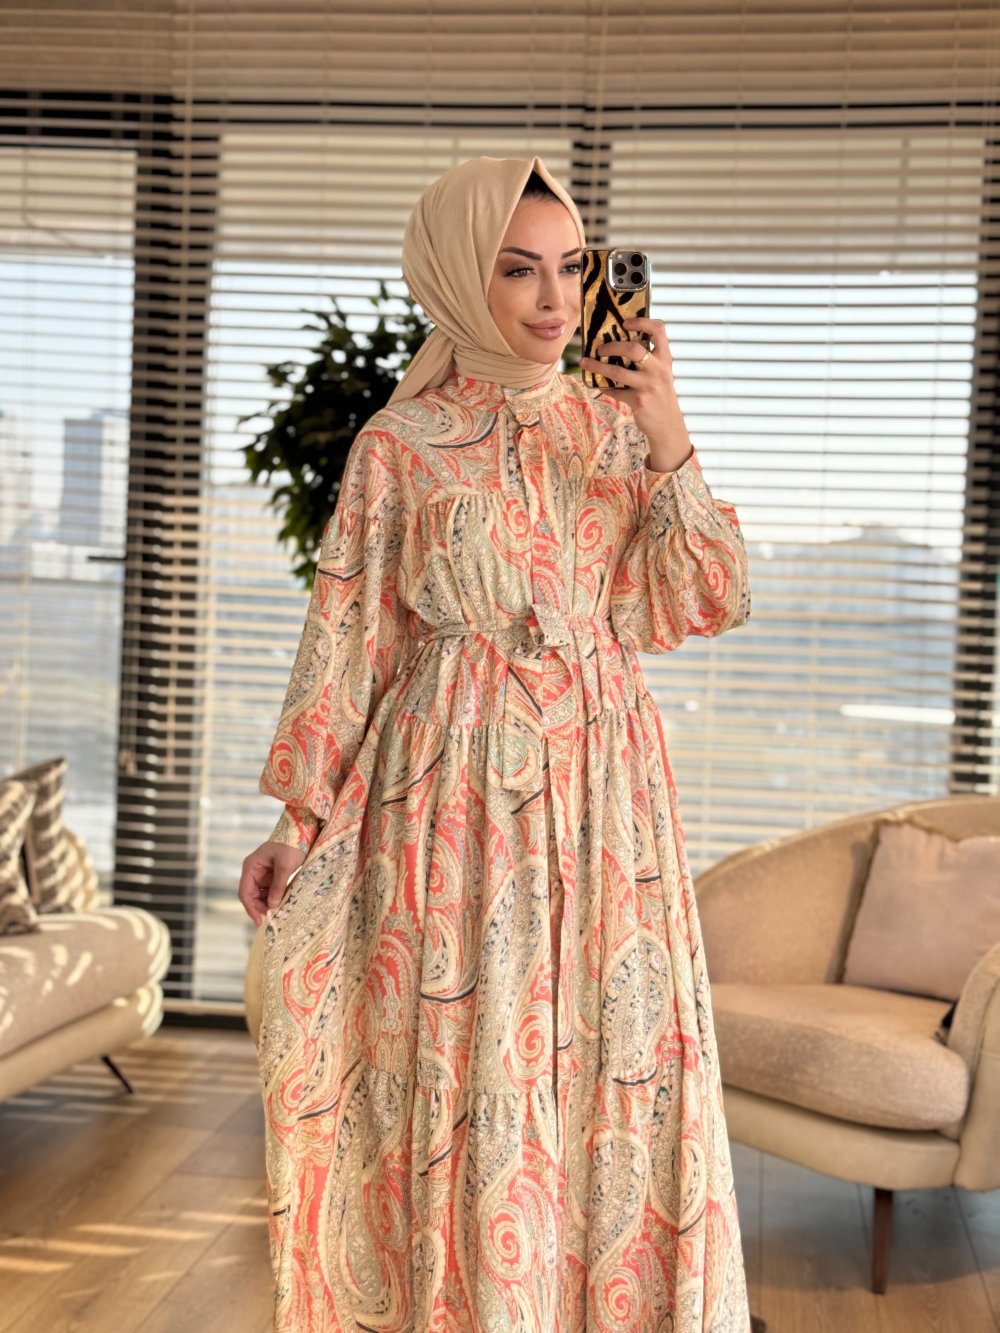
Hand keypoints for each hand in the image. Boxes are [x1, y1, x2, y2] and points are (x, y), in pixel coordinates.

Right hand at [238, 840, 306, 926]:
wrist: (303, 832)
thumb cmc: (292, 845)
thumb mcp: (285, 866)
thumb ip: (278, 886)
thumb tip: (272, 905)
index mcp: (251, 866)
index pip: (244, 891)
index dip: (250, 907)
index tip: (260, 920)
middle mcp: (254, 871)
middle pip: (252, 895)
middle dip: (260, 907)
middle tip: (273, 917)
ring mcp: (263, 874)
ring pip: (261, 895)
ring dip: (268, 904)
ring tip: (279, 912)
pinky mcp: (273, 876)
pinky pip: (271, 891)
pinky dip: (275, 898)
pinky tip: (283, 904)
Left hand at [579, 317, 693, 469]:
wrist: (668, 425)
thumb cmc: (660, 395)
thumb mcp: (661, 373)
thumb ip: (647, 359)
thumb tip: (616, 345)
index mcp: (665, 358)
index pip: (659, 330)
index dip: (642, 322)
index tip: (625, 323)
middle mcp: (659, 370)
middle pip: (633, 349)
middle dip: (612, 346)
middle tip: (599, 349)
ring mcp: (649, 386)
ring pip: (618, 371)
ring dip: (598, 367)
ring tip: (585, 363)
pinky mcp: (639, 401)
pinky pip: (615, 391)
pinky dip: (605, 388)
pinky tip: (599, 386)